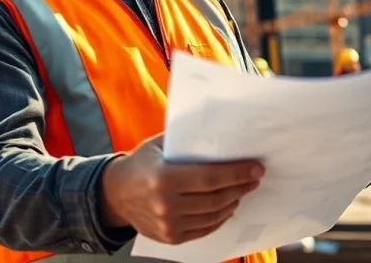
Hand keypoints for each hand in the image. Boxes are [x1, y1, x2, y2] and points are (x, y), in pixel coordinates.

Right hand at [100, 135, 263, 244]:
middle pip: (216, 198)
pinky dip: (220, 218)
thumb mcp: (158, 146)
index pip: (210, 178)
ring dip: (233, 202)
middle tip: (254, 178)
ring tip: (242, 190)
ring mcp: (168, 225)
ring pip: (214, 215)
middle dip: (240, 187)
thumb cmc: (140, 164)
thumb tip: (220, 133)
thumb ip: (186, 140)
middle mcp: (166, 205)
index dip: (237, 174)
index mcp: (163, 178)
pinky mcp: (171, 237)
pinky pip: (205, 229)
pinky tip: (227, 206)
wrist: (114, 194)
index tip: (256, 168)